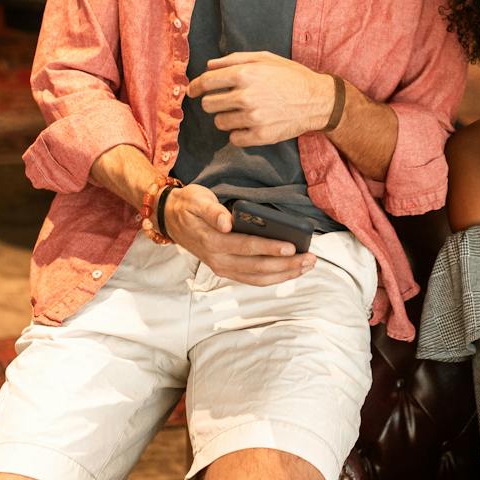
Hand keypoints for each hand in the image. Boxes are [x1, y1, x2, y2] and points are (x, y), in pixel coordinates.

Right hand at [161, 183, 314, 284]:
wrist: (170, 219)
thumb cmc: (188, 206)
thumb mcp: (197, 200)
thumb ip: (213, 211)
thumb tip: (226, 222)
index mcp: (212, 241)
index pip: (246, 246)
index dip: (269, 247)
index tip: (291, 247)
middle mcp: (218, 260)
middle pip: (257, 267)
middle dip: (286, 265)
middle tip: (310, 259)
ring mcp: (222, 268)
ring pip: (258, 277)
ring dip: (284, 274)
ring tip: (306, 266)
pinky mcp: (226, 271)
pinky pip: (253, 279)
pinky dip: (274, 278)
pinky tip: (290, 272)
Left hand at [188, 52, 331, 147]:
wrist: (317, 100)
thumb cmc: (291, 76)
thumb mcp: (266, 58)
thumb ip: (235, 59)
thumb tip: (209, 66)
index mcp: (245, 73)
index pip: (206, 82)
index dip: (195, 87)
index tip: (192, 91)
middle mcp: (246, 95)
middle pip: (208, 104)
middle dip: (213, 102)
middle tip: (224, 101)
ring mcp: (253, 117)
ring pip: (219, 122)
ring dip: (226, 118)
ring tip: (242, 113)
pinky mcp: (260, 135)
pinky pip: (234, 138)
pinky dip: (238, 133)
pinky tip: (249, 125)